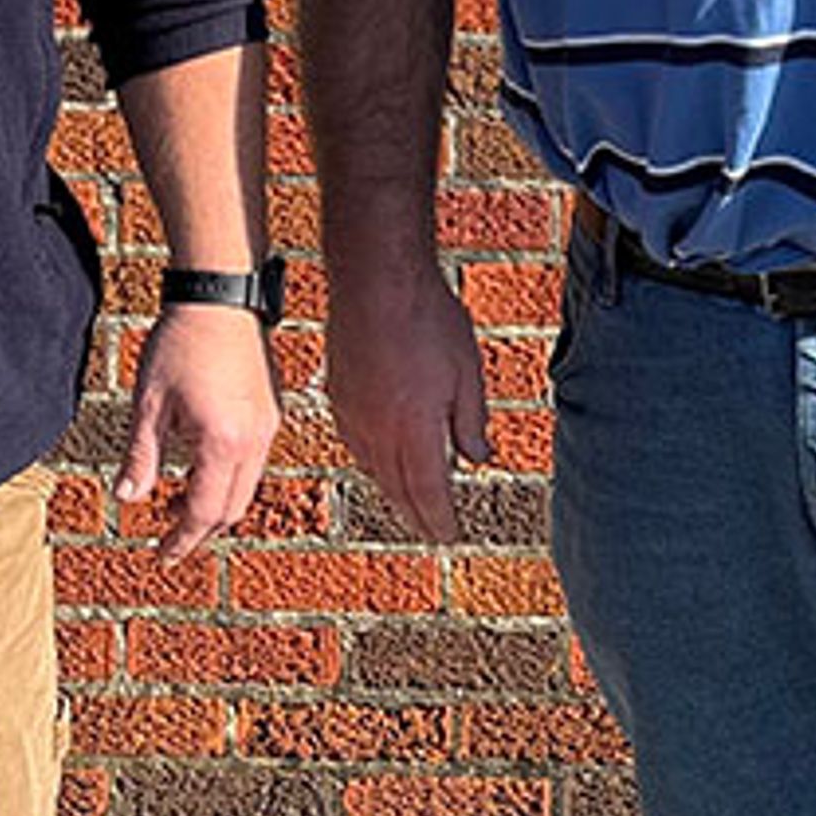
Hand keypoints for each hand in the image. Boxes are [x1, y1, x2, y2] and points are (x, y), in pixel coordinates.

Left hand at [114, 303, 281, 562]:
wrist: (222, 294)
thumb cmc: (182, 342)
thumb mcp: (150, 403)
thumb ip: (141, 456)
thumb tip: (126, 500)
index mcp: (223, 443)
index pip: (205, 512)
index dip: (181, 539)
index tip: (162, 556)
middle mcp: (255, 440)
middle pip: (232, 508)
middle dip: (201, 529)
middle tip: (169, 538)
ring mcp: (268, 425)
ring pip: (247, 486)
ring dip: (216, 503)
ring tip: (179, 503)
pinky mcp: (271, 410)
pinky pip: (254, 461)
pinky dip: (229, 478)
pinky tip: (202, 466)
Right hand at [322, 266, 489, 542]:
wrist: (375, 279)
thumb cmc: (426, 317)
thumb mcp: (466, 370)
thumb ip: (471, 420)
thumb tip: (477, 458)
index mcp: (415, 430)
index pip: (428, 493)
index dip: (439, 520)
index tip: (449, 536)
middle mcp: (379, 431)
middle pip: (398, 488)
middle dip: (416, 515)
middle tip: (430, 531)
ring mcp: (353, 413)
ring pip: (373, 469)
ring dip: (393, 491)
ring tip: (409, 503)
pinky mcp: (338, 394)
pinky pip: (355, 443)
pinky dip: (372, 461)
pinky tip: (380, 458)